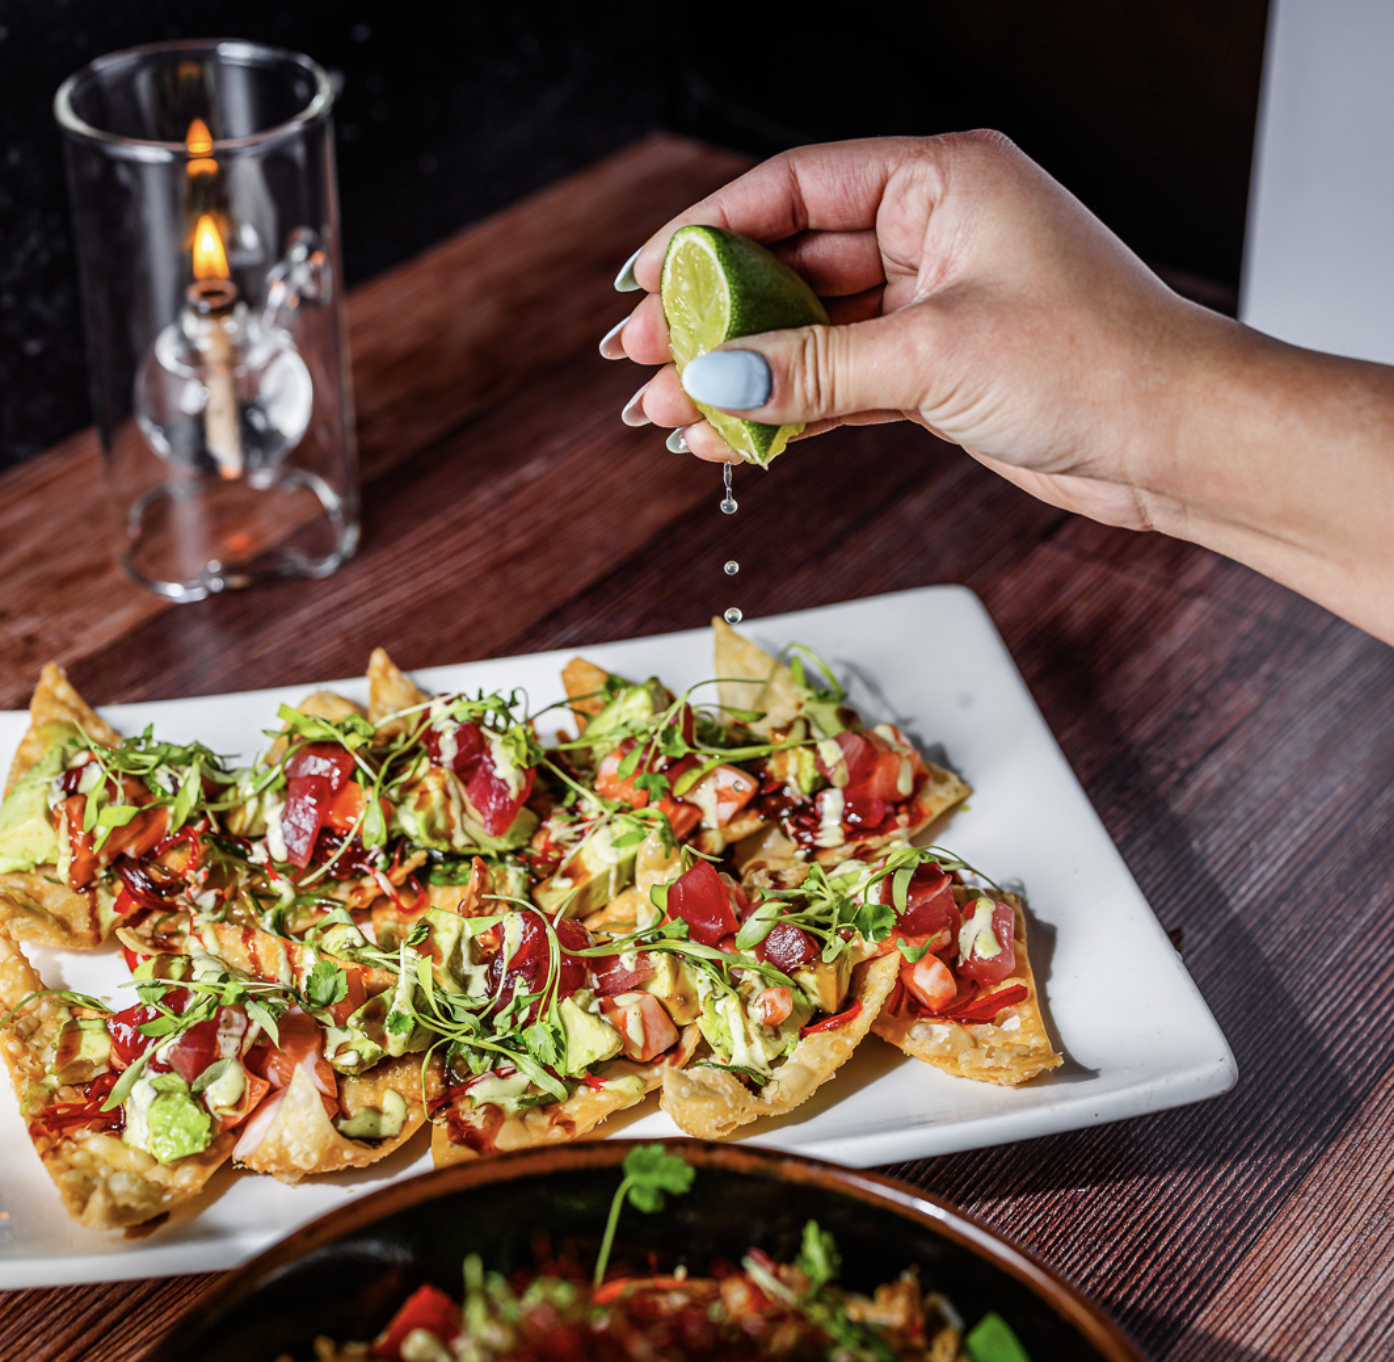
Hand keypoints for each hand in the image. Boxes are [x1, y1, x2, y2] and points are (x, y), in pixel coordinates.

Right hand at [603, 132, 1214, 532]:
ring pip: (807, 332)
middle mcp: (932, 231)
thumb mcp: (935, 356)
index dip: (706, 233)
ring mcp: (931, 303)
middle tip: (638, 359)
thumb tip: (714, 381)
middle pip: (788, 264)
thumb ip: (814, 368)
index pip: (792, 189)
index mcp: (942, 179)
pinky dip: (787, 410)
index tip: (645, 280)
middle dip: (710, 318)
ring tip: (664, 413)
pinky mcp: (933, 368)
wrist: (1179, 442)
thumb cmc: (1100, 364)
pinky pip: (838, 382)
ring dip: (739, 374)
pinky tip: (728, 439)